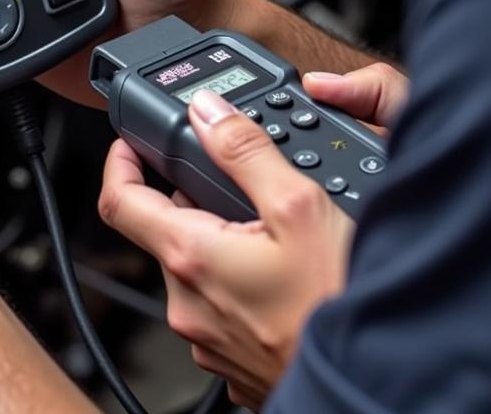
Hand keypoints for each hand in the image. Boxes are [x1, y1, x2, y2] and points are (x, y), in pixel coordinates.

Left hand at [97, 62, 406, 409]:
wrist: (372, 378)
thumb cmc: (339, 302)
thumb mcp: (298, 206)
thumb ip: (244, 151)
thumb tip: (207, 111)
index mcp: (191, 258)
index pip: (119, 201)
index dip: (119, 162)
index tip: (132, 142)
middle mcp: (186, 303)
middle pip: (164, 229)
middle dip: (193, 198)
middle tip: (240, 183)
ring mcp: (206, 336)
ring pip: (194, 266)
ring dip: (220, 239)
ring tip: (273, 230)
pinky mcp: (230, 356)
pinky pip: (218, 302)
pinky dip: (237, 278)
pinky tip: (281, 272)